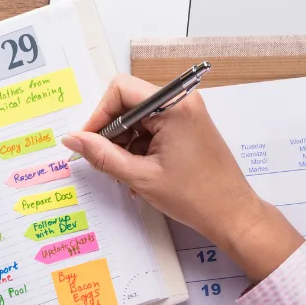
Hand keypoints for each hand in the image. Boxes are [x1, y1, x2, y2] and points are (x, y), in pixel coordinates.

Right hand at [62, 75, 302, 281]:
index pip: (121, 89)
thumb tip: (72, 139)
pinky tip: (139, 172)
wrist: (233, 215)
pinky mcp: (189, 125)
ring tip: (126, 173)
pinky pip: (153, 126)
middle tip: (105, 160)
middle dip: (112, 130)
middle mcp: (182, 101)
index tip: (89, 142)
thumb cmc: (194, 197)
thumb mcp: (141, 177)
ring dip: (125, 142)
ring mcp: (187, 112)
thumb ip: (102, 155)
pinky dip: (140, 146)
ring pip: (138, 116)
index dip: (100, 114)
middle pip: (129, 101)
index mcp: (173, 106)